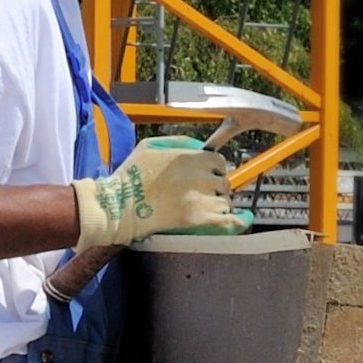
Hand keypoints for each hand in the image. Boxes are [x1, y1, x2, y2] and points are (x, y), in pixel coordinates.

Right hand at [72, 140, 243, 249]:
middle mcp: (200, 176)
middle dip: (215, 187)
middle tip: (200, 193)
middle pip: (223, 182)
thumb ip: (179, 142)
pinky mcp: (198, 219)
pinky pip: (228, 220)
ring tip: (200, 207)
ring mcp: (201, 198)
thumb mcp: (150, 146)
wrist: (120, 205)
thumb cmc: (131, 176)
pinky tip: (242, 220)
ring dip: (216, 204)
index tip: (207, 175)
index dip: (214, 169)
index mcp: (190, 158)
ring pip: (224, 201)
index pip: (219, 162)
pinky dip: (237, 221)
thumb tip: (199, 145)